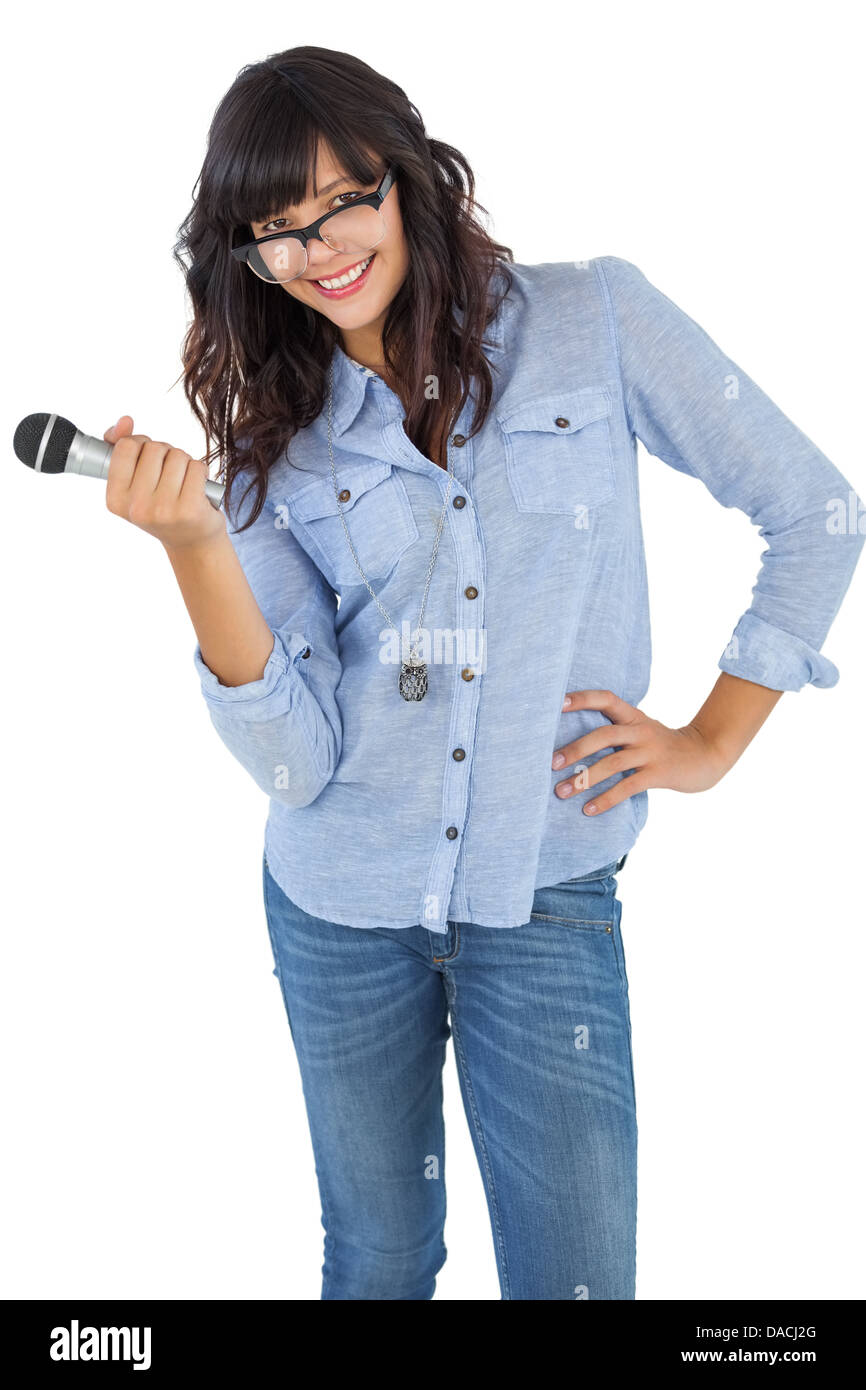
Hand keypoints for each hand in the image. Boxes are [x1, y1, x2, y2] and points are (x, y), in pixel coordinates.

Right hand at [103, 415, 224, 551]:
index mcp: (116, 499)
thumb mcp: (136, 482)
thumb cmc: (163, 506)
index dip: (141, 445)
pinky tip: (198, 488)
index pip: (125, 447)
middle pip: (154, 448)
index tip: (149, 460)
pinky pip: (197, 466)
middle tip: (170, 475)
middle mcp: (136, 507)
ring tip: (183, 482)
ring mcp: (163, 510)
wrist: (191, 542)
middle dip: (166, 453)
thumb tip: (125, 421)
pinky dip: (201, 472)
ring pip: (177, 455)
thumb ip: (124, 448)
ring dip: (184, 462)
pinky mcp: (189, 510)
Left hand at [552, 689, 730, 815]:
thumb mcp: (642, 730)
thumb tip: (572, 743)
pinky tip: (588, 810)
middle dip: (575, 749)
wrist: (707, 755)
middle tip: (551, 763)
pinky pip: (628, 787)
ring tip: (562, 792)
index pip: (606, 699)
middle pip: (604, 734)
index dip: (582, 699)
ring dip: (584, 778)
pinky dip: (606, 799)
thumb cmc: (664, 746)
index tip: (556, 704)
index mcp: (634, 716)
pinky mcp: (659, 774)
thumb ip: (617, 731)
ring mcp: (651, 752)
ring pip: (613, 763)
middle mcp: (641, 730)